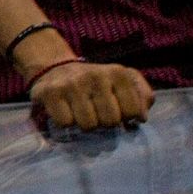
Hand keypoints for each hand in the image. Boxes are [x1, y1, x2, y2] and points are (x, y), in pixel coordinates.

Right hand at [28, 57, 153, 130]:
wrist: (56, 68)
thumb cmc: (97, 82)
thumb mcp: (125, 81)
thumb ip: (142, 97)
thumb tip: (141, 119)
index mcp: (118, 73)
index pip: (132, 112)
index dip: (125, 117)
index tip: (116, 110)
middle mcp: (95, 76)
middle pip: (110, 121)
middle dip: (104, 123)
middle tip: (97, 113)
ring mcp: (71, 84)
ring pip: (88, 125)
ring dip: (85, 124)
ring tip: (82, 113)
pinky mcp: (50, 93)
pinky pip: (65, 123)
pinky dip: (66, 123)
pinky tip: (66, 111)